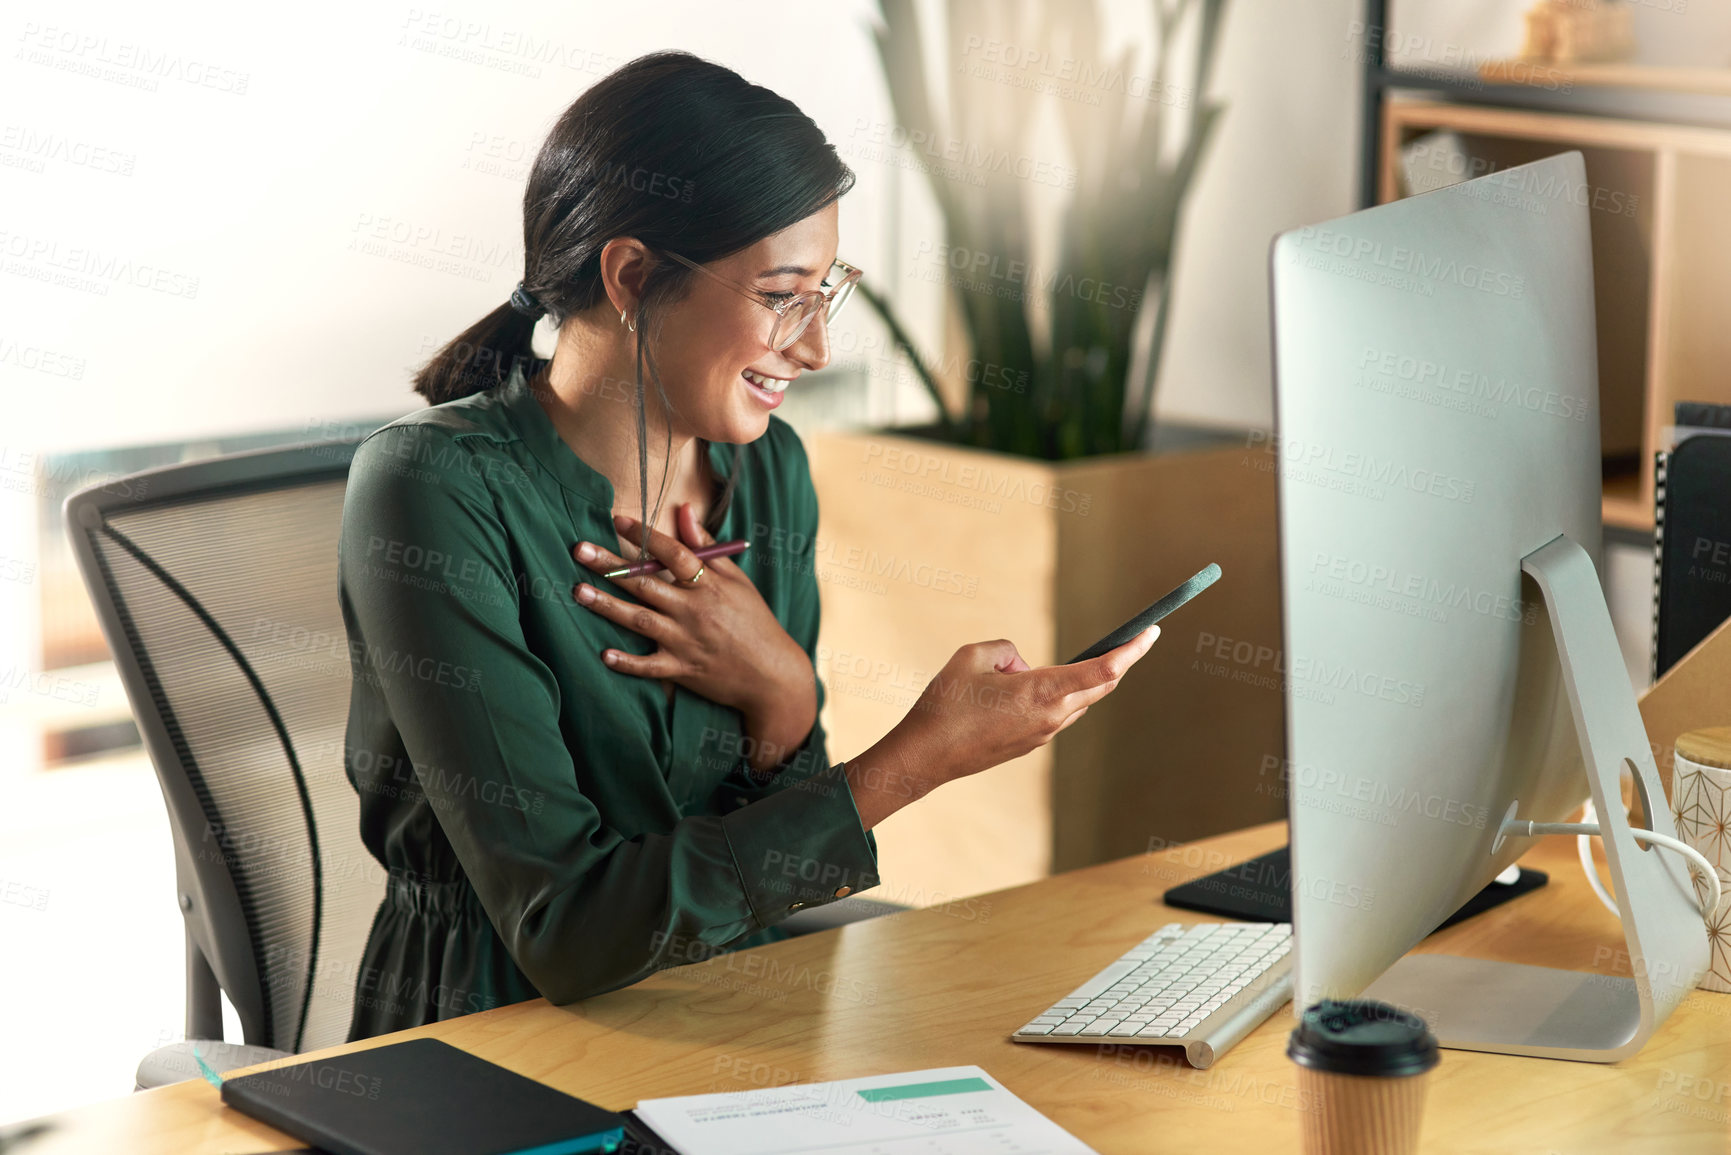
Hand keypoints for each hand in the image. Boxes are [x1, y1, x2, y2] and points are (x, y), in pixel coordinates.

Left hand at [571, 505, 812, 724]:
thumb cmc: (755, 622)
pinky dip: (627, 663)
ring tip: (578, 592)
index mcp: (709, 586)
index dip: (645, 536)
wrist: (772, 674)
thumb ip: (706, 547)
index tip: (617, 520)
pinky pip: (650, 667)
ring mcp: (686, 641)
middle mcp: (694, 611)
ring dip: (608, 606)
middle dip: (611, 566)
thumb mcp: (737, 581)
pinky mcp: (682, 670)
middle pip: (646, 583)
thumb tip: (684, 510)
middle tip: (579, 550)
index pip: (673, 554)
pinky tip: (604, 654)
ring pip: (640, 620)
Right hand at [853, 626, 1161, 812]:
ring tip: (1061, 661)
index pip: (1103, 669)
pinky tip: (1034, 685)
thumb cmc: (945, 704)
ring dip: (1079, 678)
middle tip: (1133, 638)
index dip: (1132, 650)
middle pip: (1100, 685)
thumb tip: (1023, 667)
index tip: (1151, 632)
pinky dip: (1057, 694)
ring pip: (1078, 700)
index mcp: (1042, 692)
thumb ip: (1007, 650)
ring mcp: (1043, 735)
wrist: (925, 757)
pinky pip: (1056, 713)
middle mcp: (1051, 717)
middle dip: (1119, 661)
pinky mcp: (1030, 744)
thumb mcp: (972, 656)